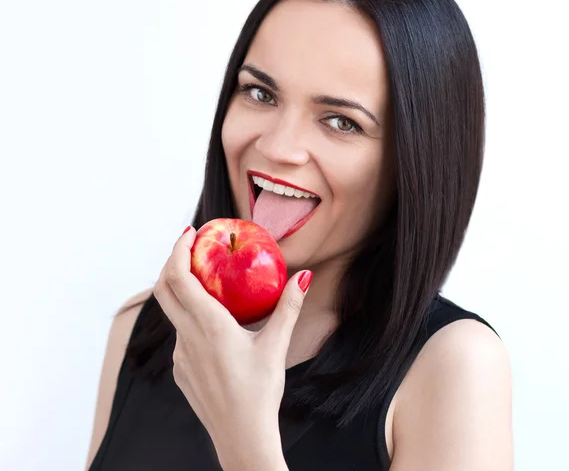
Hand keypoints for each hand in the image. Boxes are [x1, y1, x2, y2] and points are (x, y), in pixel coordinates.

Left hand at [152, 226, 311, 469]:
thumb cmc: (260, 392)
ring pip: (172, 313)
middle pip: (163, 289)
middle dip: (172, 262)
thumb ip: (289, 307)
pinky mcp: (180, 370)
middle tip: (190, 246)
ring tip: (205, 281)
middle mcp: (186, 337)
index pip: (179, 277)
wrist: (242, 437)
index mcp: (208, 325)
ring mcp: (179, 355)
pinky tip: (212, 324)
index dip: (179, 250)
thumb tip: (303, 276)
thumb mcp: (276, 345)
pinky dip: (188, 317)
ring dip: (181, 290)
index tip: (190, 233)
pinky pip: (180, 335)